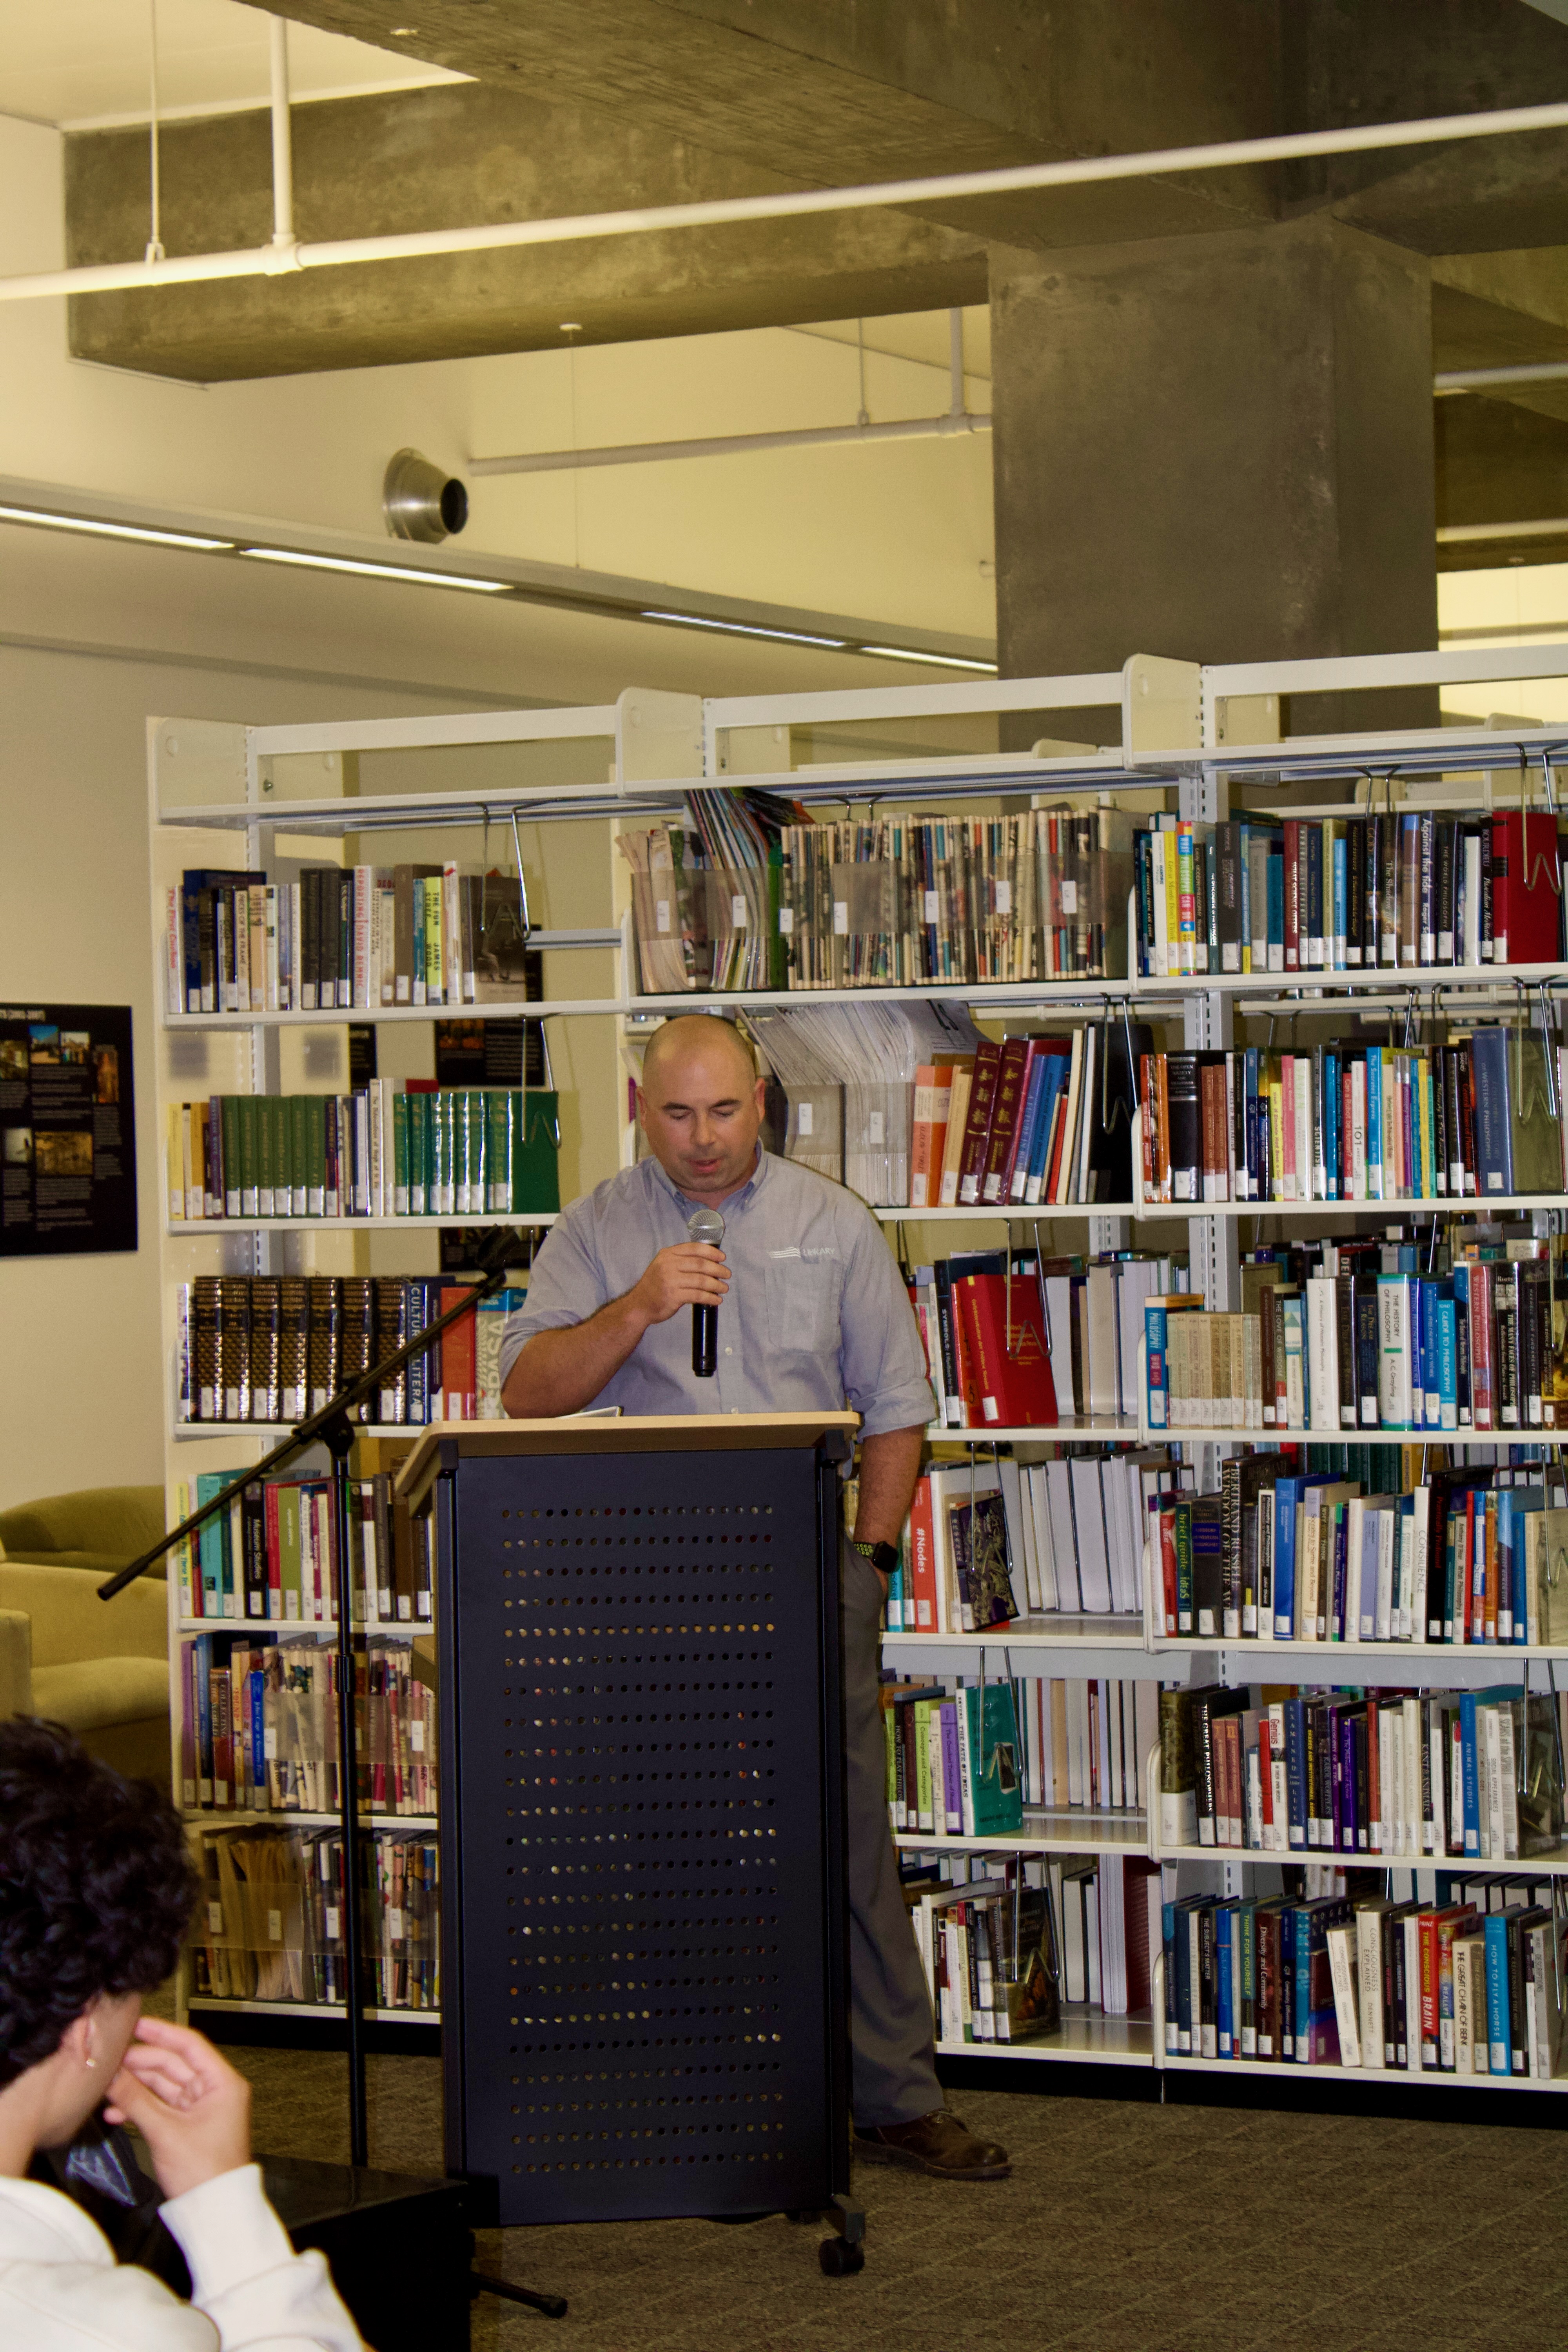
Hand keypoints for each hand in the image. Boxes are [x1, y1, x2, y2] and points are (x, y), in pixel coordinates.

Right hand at [102, 2017, 250, 2200]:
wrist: (214, 2212)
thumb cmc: (205, 2174)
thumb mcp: (166, 2132)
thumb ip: (136, 2101)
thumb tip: (111, 2076)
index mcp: (222, 2082)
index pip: (189, 2044)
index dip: (161, 2032)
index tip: (135, 2024)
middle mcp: (213, 2090)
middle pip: (173, 2064)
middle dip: (140, 2063)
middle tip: (110, 2062)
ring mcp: (200, 2108)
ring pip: (163, 2086)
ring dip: (135, 2087)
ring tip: (107, 2087)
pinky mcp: (186, 2125)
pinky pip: (161, 2106)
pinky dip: (140, 2107)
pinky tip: (115, 2112)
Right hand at [628, 1243, 730, 1327]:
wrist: (639, 1305)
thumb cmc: (655, 1286)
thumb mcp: (663, 1266)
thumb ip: (681, 1262)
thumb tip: (709, 1262)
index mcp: (667, 1255)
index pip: (693, 1248)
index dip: (710, 1252)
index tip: (722, 1257)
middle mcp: (668, 1265)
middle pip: (700, 1264)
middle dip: (717, 1269)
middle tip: (727, 1274)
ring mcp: (670, 1281)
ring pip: (701, 1280)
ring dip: (716, 1285)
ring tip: (724, 1288)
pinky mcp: (673, 1296)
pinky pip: (697, 1295)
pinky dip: (710, 1297)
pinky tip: (716, 1300)